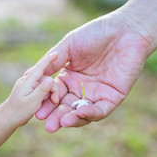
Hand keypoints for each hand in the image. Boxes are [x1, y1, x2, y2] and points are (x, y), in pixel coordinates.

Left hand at [0, 52, 59, 126]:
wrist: (7, 117)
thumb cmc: (19, 111)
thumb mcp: (33, 102)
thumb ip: (42, 90)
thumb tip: (50, 79)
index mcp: (27, 81)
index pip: (40, 67)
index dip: (48, 60)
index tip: (57, 53)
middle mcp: (27, 80)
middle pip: (46, 78)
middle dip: (53, 88)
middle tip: (55, 101)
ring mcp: (28, 84)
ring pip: (44, 83)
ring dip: (50, 92)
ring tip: (51, 102)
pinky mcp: (29, 89)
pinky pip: (41, 86)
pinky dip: (46, 92)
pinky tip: (46, 100)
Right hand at [35, 12, 150, 132]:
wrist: (124, 30)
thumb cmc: (96, 34)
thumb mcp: (69, 46)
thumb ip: (53, 62)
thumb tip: (32, 76)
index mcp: (70, 78)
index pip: (55, 95)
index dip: (47, 104)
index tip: (38, 112)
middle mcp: (82, 89)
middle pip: (67, 108)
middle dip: (57, 117)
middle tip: (48, 126)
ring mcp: (98, 95)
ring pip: (83, 113)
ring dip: (72, 119)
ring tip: (62, 122)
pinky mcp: (113, 97)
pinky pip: (101, 110)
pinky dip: (90, 113)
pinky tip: (80, 112)